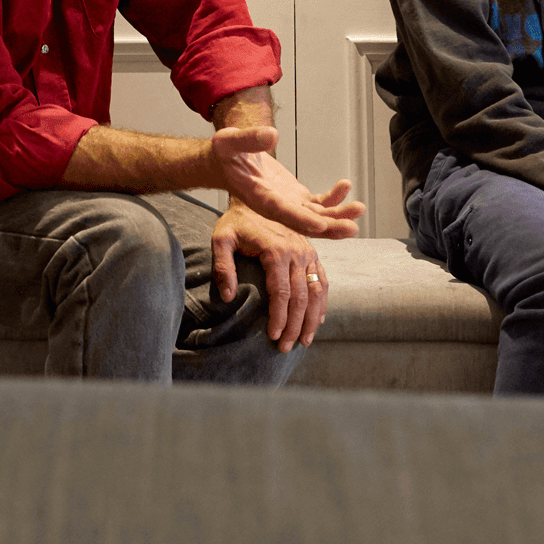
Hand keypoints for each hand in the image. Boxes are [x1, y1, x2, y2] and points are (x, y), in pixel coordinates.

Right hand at [210, 126, 364, 239]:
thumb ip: (249, 139)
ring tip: (359, 209)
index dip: (301, 219)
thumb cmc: (225, 152)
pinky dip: (333, 198)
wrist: (225, 162)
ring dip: (338, 215)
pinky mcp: (295, 197)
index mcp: (259, 197)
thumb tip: (272, 135)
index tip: (320, 225)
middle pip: (304, 222)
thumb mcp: (229, 140)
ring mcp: (287, 204)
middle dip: (329, 226)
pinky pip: (318, 203)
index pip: (282, 212)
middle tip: (351, 227)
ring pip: (316, 216)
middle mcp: (275, 207)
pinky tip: (346, 186)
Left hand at [212, 201, 328, 352]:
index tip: (274, 337)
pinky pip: (322, 280)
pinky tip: (317, 319)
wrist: (255, 196)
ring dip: (312, 319)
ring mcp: (308, 252)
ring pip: (316, 292)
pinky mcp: (311, 252)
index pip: (281, 293)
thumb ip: (223, 267)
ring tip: (305, 341)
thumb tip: (227, 296)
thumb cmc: (236, 221)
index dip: (279, 318)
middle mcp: (297, 252)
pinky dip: (322, 302)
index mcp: (277, 250)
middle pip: (301, 297)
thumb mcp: (221, 239)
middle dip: (295, 326)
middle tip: (287, 347)